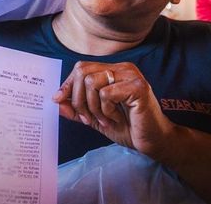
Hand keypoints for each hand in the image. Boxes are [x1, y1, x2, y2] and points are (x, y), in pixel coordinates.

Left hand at [53, 61, 175, 159]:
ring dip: (93, 107)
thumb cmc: (128, 127)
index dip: (67, 85)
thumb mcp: (96, 118)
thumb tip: (56, 102)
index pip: (81, 68)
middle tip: (87, 118)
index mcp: (113, 70)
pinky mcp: (138, 87)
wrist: (153, 142)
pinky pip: (106, 94)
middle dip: (78, 99)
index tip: (58, 101)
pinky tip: (117, 118)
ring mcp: (131, 75)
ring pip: (92, 82)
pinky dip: (106, 110)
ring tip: (106, 119)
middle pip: (83, 72)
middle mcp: (122, 68)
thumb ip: (78, 109)